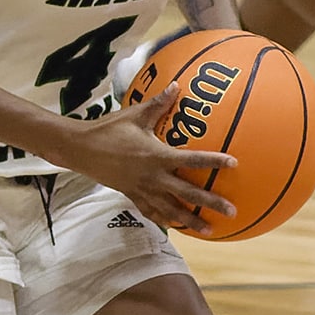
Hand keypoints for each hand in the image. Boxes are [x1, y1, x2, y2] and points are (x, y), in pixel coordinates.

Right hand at [49, 83, 238, 234]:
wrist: (81, 150)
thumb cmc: (109, 130)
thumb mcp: (135, 115)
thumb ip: (159, 103)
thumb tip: (177, 84)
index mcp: (157, 156)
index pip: (192, 160)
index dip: (214, 161)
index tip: (234, 163)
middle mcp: (153, 177)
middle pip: (188, 194)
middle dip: (211, 203)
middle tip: (232, 211)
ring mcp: (143, 190)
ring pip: (172, 210)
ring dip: (191, 221)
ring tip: (210, 230)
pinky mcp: (133, 196)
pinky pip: (152, 212)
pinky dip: (166, 220)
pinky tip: (178, 227)